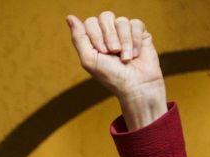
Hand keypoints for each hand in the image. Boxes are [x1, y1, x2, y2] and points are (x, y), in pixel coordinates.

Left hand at [66, 11, 165, 129]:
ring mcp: (125, 32)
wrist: (136, 85)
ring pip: (122, 21)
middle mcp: (109, 33)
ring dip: (124, 41)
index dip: (96, 35)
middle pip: (105, 16)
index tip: (102, 53)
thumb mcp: (89, 59)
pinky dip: (135, 41)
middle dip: (109, 36)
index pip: (90, 22)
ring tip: (125, 58)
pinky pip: (136, 24)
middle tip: (113, 53)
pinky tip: (135, 54)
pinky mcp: (140, 33)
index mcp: (94, 39)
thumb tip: (69, 17)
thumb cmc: (111, 76)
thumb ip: (78, 38)